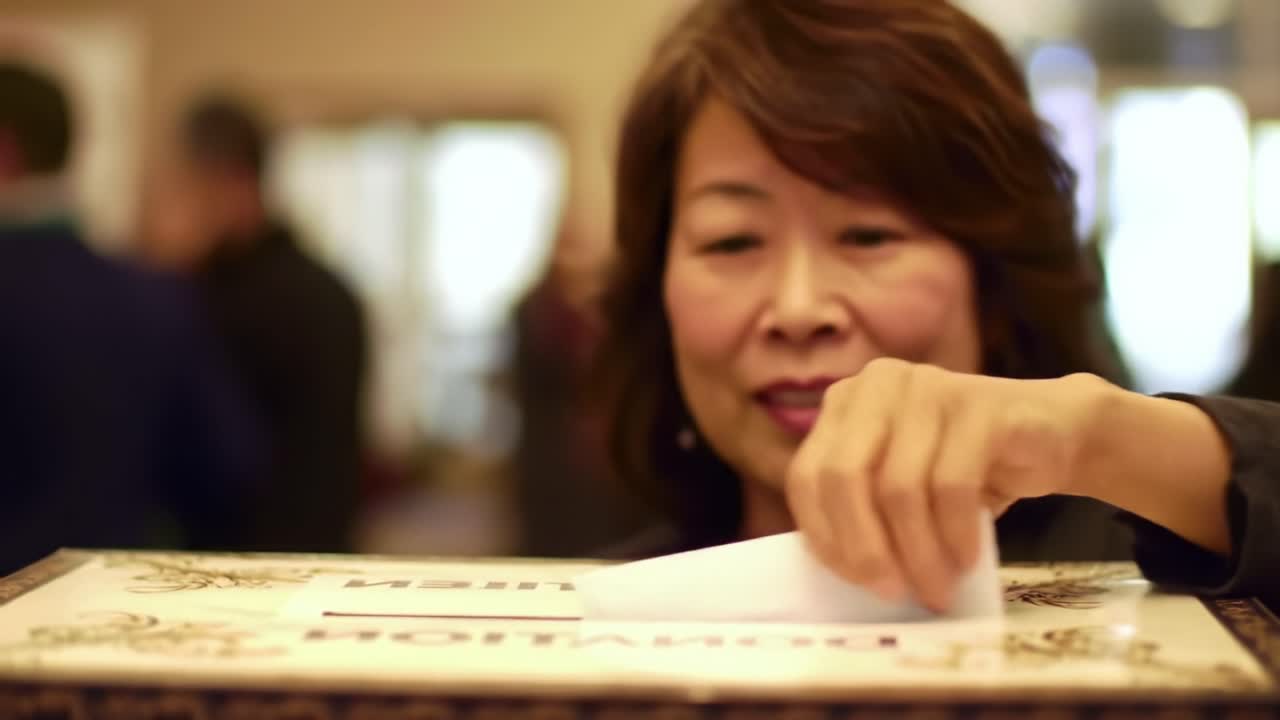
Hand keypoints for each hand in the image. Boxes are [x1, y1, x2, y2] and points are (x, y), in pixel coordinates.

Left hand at [784, 358, 1110, 611]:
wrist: (1056, 433)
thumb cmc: (968, 469)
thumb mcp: (903, 483)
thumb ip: (866, 507)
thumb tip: (847, 574)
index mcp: (846, 403)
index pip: (806, 475)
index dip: (824, 535)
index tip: (854, 582)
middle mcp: (877, 385)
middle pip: (843, 477)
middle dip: (864, 548)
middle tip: (892, 593)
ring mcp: (927, 387)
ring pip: (898, 488)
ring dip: (918, 554)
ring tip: (937, 589)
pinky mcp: (978, 406)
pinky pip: (951, 485)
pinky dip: (955, 535)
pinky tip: (967, 560)